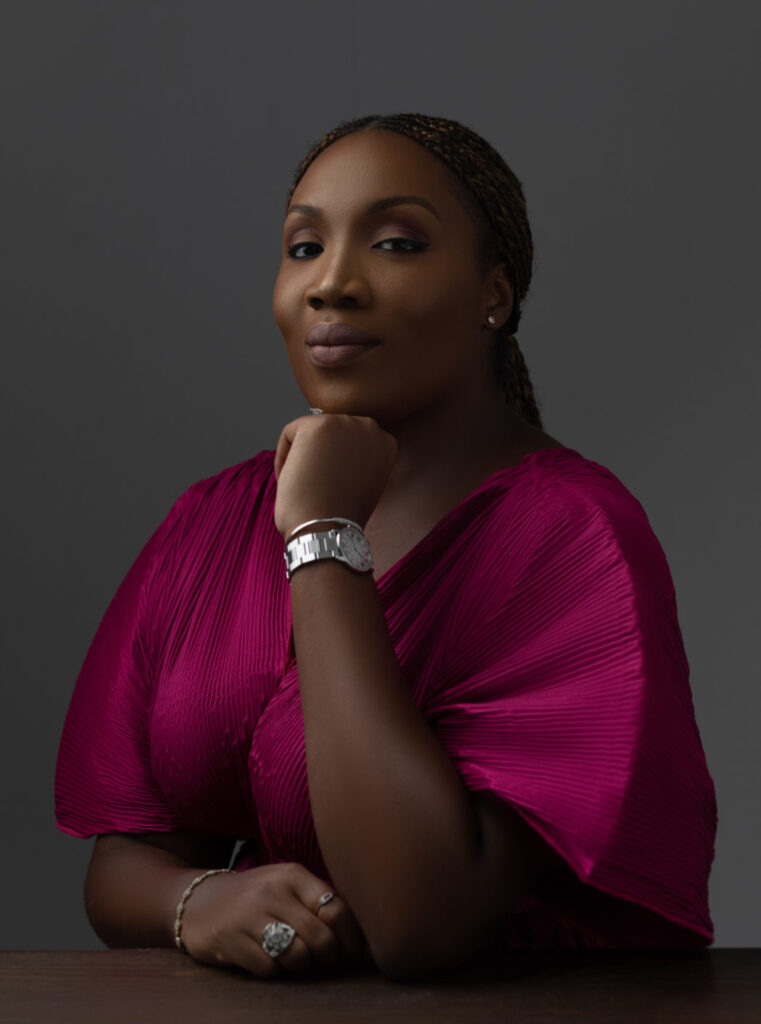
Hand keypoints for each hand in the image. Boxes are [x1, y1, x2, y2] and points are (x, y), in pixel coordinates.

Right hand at [180, 862, 368, 977]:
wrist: (198, 901)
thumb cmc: (256, 899)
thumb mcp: (287, 888)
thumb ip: (319, 904)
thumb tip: (361, 942)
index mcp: (293, 874)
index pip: (336, 908)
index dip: (351, 938)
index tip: (353, 953)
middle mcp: (272, 890)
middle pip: (320, 937)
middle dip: (328, 958)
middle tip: (322, 961)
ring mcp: (249, 914)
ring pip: (297, 956)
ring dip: (299, 965)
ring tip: (292, 958)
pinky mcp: (229, 939)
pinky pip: (268, 969)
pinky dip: (272, 971)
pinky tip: (264, 958)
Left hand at [273, 414, 397, 537]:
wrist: (329, 530)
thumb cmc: (342, 516)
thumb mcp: (364, 483)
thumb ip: (357, 461)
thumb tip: (333, 450)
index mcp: (385, 443)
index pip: (349, 441)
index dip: (334, 464)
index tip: (328, 485)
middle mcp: (370, 427)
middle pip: (330, 432)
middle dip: (318, 457)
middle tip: (313, 485)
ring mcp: (344, 423)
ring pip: (309, 431)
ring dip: (302, 456)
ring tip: (304, 485)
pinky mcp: (318, 425)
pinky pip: (290, 433)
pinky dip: (284, 457)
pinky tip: (292, 480)